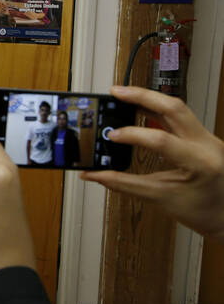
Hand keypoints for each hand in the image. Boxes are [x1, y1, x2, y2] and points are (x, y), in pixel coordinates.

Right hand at [81, 86, 223, 241]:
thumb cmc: (201, 211)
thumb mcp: (159, 198)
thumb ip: (123, 184)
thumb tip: (95, 175)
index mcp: (200, 161)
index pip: (162, 140)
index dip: (133, 135)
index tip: (112, 136)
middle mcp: (207, 144)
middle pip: (173, 107)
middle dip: (142, 97)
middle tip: (116, 92)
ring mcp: (207, 137)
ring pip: (177, 107)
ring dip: (149, 98)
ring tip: (124, 94)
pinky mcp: (202, 136)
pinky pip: (179, 115)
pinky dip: (157, 108)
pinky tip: (140, 106)